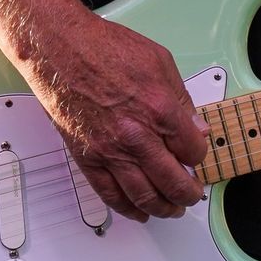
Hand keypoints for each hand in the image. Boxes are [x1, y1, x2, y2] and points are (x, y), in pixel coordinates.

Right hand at [14, 12, 207, 221]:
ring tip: (173, 209)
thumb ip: (181, 98)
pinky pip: (110, 195)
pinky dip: (128, 209)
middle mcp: (136, 135)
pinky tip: (139, 212)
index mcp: (160, 109)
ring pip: (144, 196)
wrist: (61, 49)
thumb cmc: (104, 48)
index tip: (196, 155)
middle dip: (189, 192)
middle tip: (193, 193)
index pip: (192, 150)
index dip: (199, 155)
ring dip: (164, 208)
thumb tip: (195, 125)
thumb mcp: (159, 61)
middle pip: (173, 182)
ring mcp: (110, 150)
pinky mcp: (88, 158)